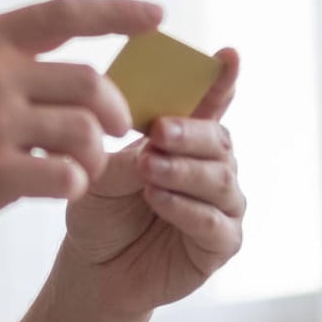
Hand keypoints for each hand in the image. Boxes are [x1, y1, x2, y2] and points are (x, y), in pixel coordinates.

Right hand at [0, 0, 161, 248]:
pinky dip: (75, 184)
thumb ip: (5, 67)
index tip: (158, 15)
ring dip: (96, 155)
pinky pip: (69, 175)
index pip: (65, 13)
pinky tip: (57, 189)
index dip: (118, 12)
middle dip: (115, 110)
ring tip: (79, 168)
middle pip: (91, 80)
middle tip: (114, 129)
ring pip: (87, 131)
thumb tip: (84, 77)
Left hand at [57, 48, 243, 319]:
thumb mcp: (102, 174)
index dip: (223, 79)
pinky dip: (187, 209)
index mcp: (187, 140)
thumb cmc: (100, 210)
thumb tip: (153, 138)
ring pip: (221, 180)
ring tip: (149, 169)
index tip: (228, 54)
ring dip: (184, 171)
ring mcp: (222, 206)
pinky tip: (158, 200)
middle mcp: (213, 167)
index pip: (212, 103)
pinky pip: (215, 223)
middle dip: (190, 133)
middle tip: (159, 131)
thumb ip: (127, 154)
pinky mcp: (221, 245)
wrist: (93, 268)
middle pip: (219, 140)